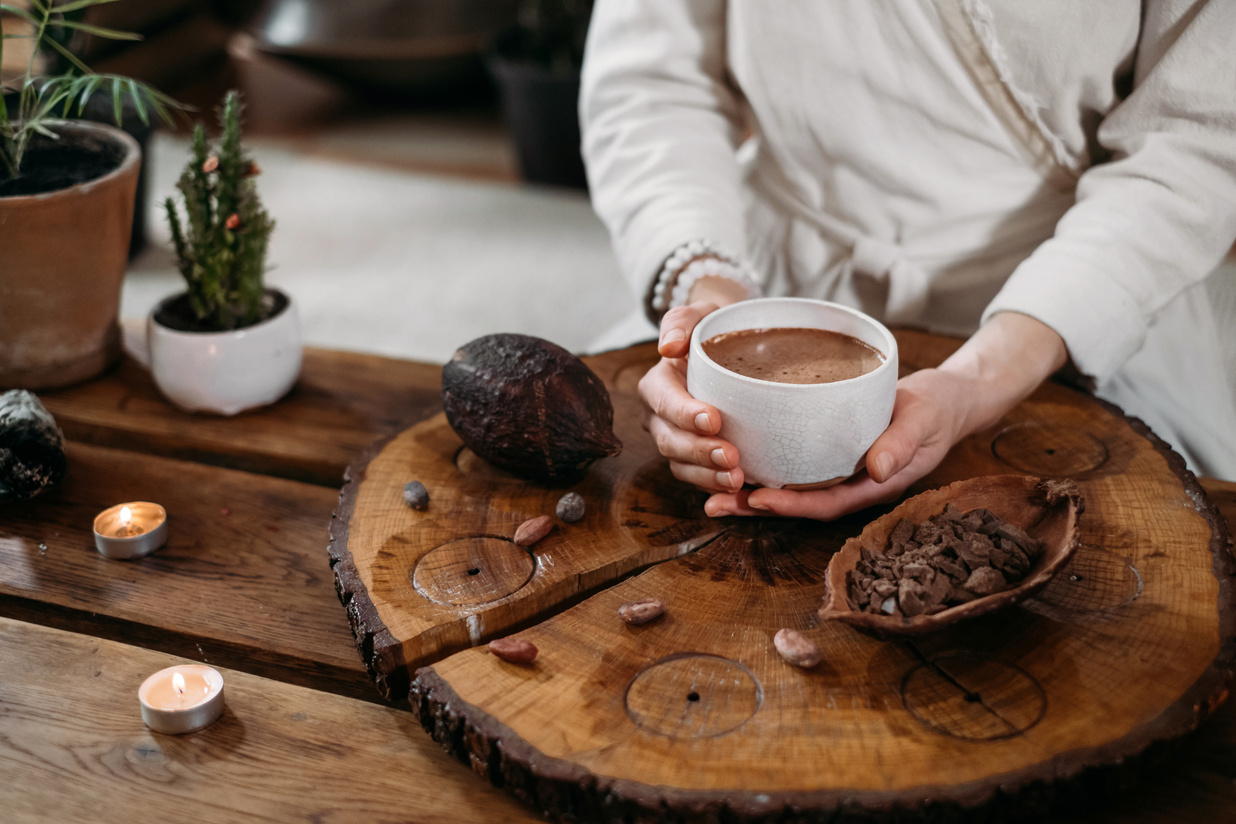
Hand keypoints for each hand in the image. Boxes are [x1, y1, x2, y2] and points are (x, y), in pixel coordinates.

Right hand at [637, 275, 748, 492]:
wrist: (729, 349)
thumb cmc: (713, 331)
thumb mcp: (699, 314)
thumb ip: (681, 322)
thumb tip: (669, 346)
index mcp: (657, 385)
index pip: (664, 402)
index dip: (685, 414)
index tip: (714, 419)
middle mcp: (660, 418)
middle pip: (670, 441)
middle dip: (698, 453)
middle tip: (731, 457)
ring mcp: (676, 440)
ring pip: (681, 466)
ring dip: (707, 476)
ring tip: (737, 479)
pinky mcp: (694, 459)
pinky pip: (698, 478)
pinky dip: (715, 486)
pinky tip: (740, 488)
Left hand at [703, 311, 1069, 519]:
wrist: (945, 399)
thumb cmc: (936, 409)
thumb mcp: (924, 421)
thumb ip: (902, 443)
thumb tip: (877, 470)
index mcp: (871, 485)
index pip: (824, 503)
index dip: (790, 505)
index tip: (757, 498)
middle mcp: (848, 483)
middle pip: (796, 503)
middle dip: (755, 506)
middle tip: (714, 504)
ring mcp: (837, 471)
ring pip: (788, 487)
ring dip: (749, 492)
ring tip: (709, 492)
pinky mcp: (827, 452)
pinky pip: (792, 466)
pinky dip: (764, 466)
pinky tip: (733, 460)